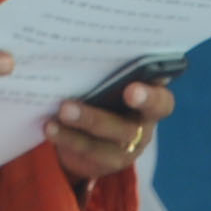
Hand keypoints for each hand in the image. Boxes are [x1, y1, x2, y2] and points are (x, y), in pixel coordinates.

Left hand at [50, 68, 177, 185]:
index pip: (161, 102)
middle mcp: (143, 127)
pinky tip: (49, 127)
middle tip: (66, 108)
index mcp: (152, 102)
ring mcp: (126, 149)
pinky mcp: (107, 163)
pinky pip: (87, 154)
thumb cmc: (110, 92)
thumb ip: (109, 71)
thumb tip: (78, 47)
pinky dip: (66, 138)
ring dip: (74, 132)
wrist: (102, 128)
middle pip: (126, 129)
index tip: (130, 90)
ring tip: (53, 118)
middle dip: (94, 119)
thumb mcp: (113, 80)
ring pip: (102, 145)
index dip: (149, 98)